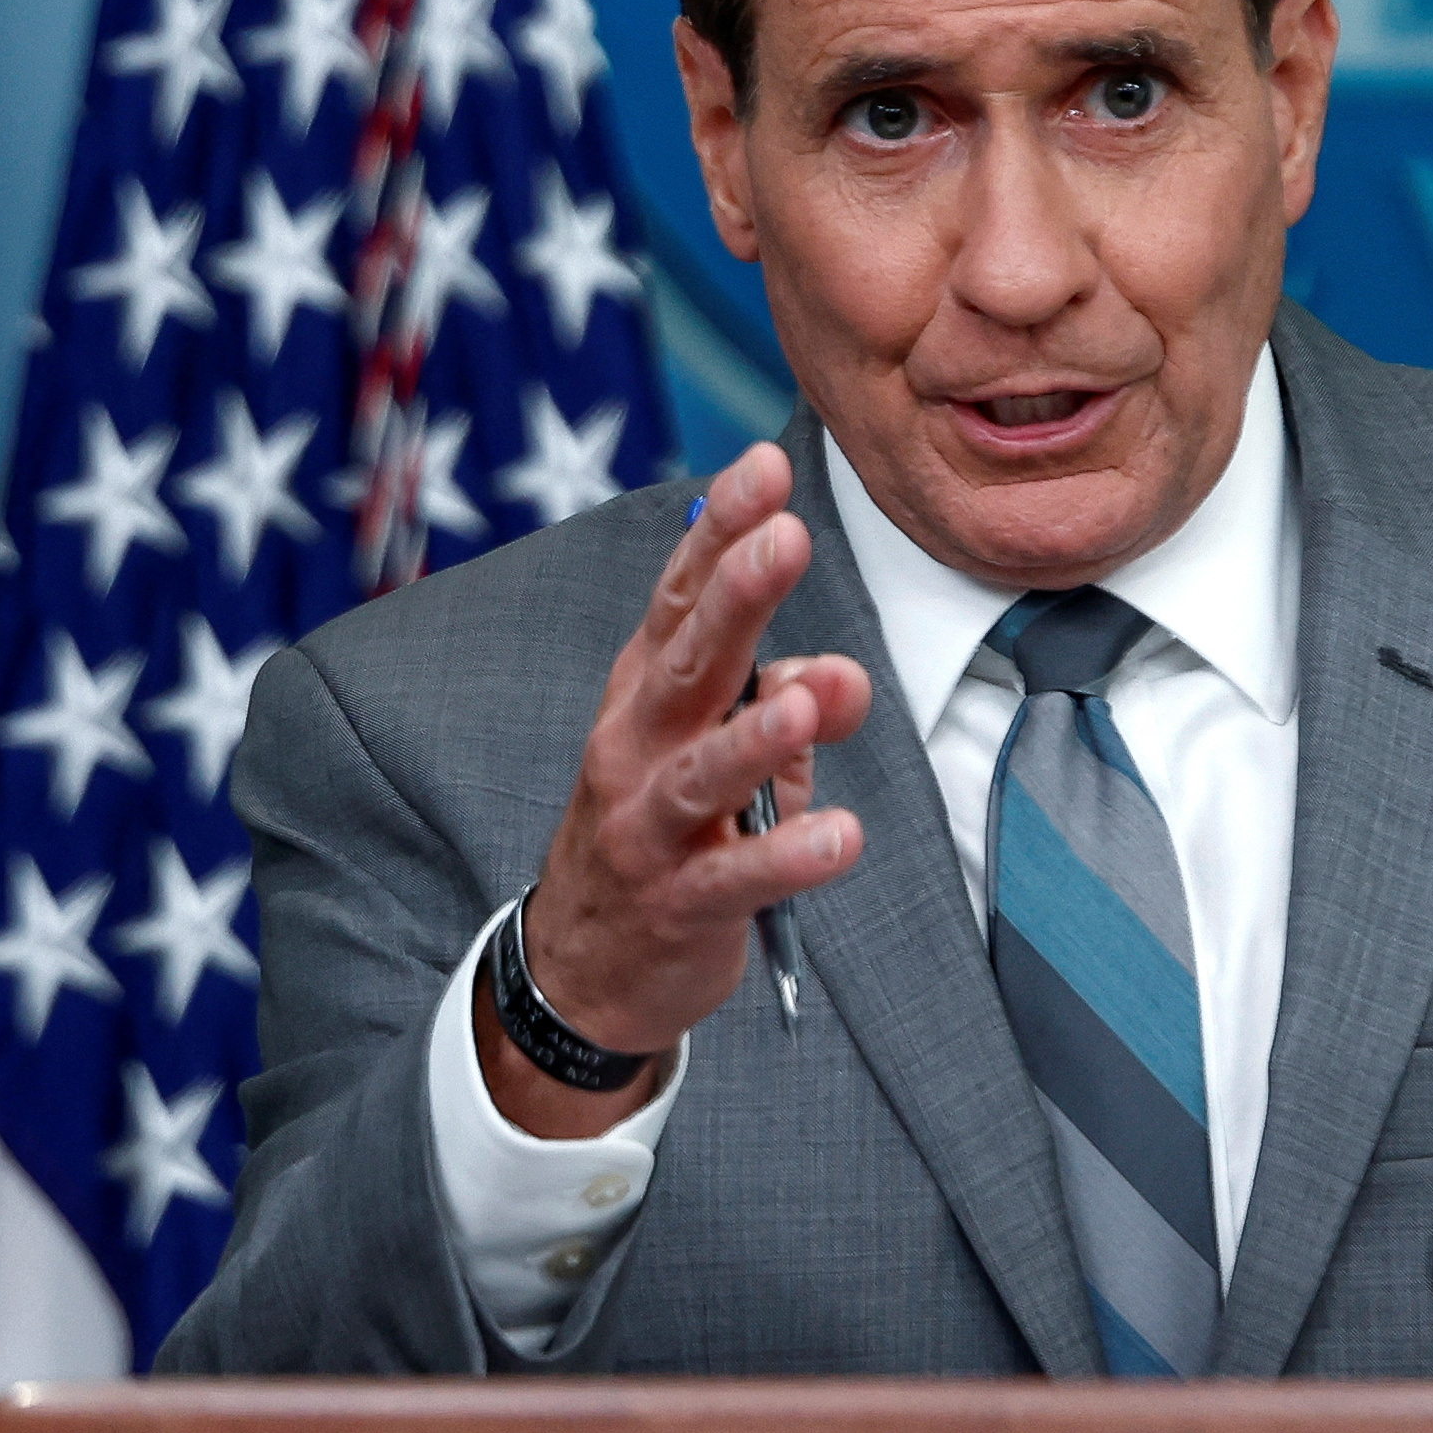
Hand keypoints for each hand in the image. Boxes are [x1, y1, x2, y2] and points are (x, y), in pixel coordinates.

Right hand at [475, 441, 870, 1137]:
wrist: (584, 966)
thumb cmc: (669, 827)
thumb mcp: (728, 752)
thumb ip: (792, 703)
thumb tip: (847, 673)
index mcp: (648, 690)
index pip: (683, 597)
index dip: (722, 532)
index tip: (766, 466)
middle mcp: (637, 745)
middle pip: (688, 662)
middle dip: (738, 598)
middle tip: (786, 539)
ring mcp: (649, 826)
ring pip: (703, 771)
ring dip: (757, 735)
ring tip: (806, 702)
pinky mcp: (677, 904)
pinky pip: (735, 878)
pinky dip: (788, 857)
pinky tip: (840, 837)